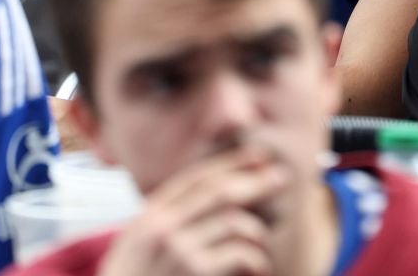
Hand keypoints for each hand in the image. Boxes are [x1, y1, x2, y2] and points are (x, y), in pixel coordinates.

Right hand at [100, 145, 290, 275]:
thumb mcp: (135, 250)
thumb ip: (164, 225)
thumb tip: (211, 203)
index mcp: (147, 218)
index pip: (195, 178)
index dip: (230, 163)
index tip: (258, 155)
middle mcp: (162, 228)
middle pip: (219, 191)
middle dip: (255, 181)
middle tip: (282, 177)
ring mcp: (179, 251)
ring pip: (235, 222)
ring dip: (258, 233)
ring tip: (261, 248)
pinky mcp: (195, 273)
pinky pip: (240, 253)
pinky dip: (255, 259)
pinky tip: (258, 268)